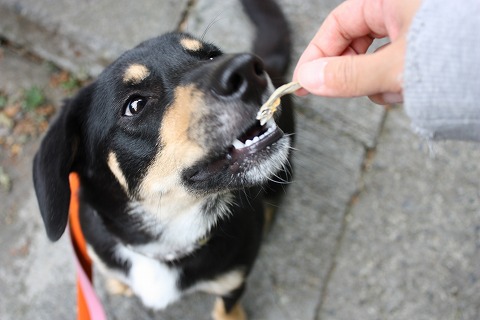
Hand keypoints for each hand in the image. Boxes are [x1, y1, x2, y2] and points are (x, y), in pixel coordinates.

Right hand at [293, 0, 420, 103]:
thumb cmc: (460, 53)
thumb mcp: (393, 67)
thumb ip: (348, 75)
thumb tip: (310, 78)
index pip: (337, 23)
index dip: (317, 54)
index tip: (304, 80)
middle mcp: (403, 9)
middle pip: (356, 43)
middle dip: (351, 72)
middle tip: (342, 91)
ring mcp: (418, 29)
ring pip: (377, 59)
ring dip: (378, 81)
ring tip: (395, 89)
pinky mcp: (429, 50)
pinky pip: (397, 66)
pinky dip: (397, 82)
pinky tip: (411, 89)